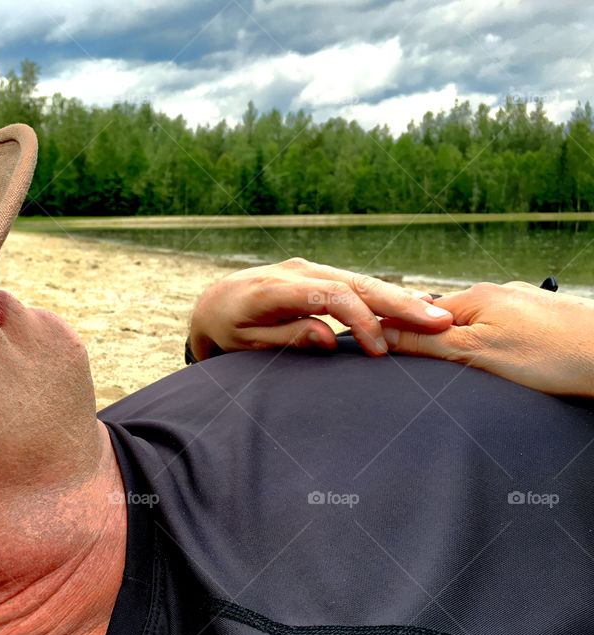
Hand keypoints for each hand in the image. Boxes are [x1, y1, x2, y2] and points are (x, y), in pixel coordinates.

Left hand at [189, 257, 453, 360]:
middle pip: (355, 283)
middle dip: (398, 303)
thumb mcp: (246, 343)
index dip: (361, 321)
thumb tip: (328, 338)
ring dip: (399, 298)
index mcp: (275, 289)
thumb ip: (286, 338)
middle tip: (438, 321)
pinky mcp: (316, 273)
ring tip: (438, 314)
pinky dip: (383, 295)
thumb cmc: (227, 330)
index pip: (331, 296)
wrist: (213, 304)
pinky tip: (414, 304)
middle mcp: (296, 271)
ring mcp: (308, 268)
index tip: (380, 350)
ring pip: (360, 281)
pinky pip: (354, 283)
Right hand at [381, 282, 593, 396]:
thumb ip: (425, 343)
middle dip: (441, 345)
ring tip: (484, 370)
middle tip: (445, 374)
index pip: (418, 314)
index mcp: (475, 296)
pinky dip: (502, 346)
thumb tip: (383, 332)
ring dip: (474, 346)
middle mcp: (498, 292)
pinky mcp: (545, 317)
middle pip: (450, 320)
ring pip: (481, 325)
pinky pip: (508, 330)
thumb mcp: (474, 353)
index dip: (402, 335)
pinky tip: (514, 363)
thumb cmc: (550, 357)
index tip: (389, 355)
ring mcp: (524, 303)